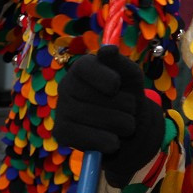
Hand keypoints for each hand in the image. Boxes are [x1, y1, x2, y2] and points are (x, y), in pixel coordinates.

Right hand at [54, 45, 163, 187]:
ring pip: (102, 120)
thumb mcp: (131, 76)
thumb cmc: (127, 94)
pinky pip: (91, 140)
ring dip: (124, 124)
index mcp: (82, 67)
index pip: (87, 67)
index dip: (107, 78)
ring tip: (124, 123)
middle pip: (102, 97)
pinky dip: (110, 142)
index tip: (117, 85)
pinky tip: (114, 140)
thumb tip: (108, 50)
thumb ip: (121, 63)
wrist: (126, 125)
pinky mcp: (61, 133)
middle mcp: (66, 85)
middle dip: (127, 106)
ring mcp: (61, 109)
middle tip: (128, 108)